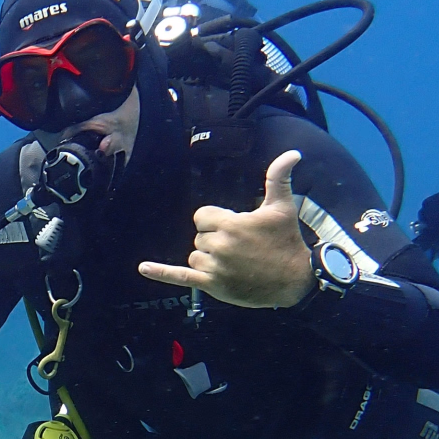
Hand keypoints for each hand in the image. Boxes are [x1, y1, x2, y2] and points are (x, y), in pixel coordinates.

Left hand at [137, 149, 313, 308]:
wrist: (295, 280)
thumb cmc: (287, 241)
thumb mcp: (282, 207)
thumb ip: (278, 178)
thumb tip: (292, 153)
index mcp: (231, 224)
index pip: (201, 216)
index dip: (216, 220)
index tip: (236, 226)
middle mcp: (220, 246)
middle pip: (199, 236)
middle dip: (216, 239)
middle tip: (243, 247)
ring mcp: (215, 268)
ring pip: (195, 256)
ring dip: (208, 257)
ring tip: (235, 261)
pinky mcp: (213, 286)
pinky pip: (181, 277)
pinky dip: (161, 273)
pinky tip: (143, 268)